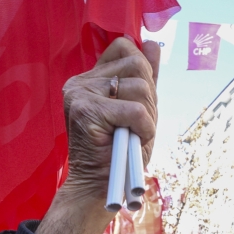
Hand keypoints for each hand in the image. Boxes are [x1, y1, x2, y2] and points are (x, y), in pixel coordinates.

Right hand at [37, 38, 160, 233]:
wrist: (98, 189)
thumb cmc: (119, 153)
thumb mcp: (137, 111)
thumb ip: (144, 78)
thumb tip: (154, 43)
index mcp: (89, 79)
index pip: (125, 48)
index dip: (143, 72)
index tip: (138, 103)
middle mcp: (80, 82)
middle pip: (137, 66)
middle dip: (150, 98)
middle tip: (138, 125)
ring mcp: (80, 94)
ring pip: (140, 88)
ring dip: (148, 117)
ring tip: (132, 135)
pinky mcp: (86, 110)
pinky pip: (136, 110)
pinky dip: (144, 129)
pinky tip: (132, 141)